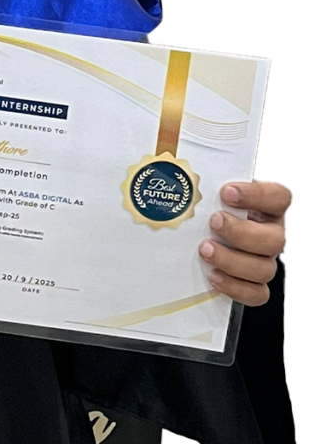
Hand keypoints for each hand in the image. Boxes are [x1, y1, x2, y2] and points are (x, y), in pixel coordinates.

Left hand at [199, 181, 292, 305]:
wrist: (199, 225)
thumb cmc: (207, 202)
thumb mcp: (210, 186)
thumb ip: (208, 178)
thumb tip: (180, 164)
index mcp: (267, 205)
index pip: (279, 197)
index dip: (258, 195)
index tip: (227, 192)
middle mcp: (271, 232)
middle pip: (276, 240)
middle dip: (242, 233)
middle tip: (214, 222)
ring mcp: (264, 259)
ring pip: (265, 268)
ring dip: (232, 261)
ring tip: (204, 249)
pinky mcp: (254, 282)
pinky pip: (257, 294)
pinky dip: (235, 288)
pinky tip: (213, 276)